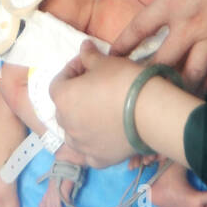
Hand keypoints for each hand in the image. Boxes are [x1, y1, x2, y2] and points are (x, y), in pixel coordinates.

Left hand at [50, 41, 141, 166]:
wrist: (148, 113)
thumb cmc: (122, 82)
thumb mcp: (105, 62)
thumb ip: (89, 56)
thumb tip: (84, 47)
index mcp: (62, 98)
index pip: (58, 81)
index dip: (72, 70)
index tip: (86, 64)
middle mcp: (66, 124)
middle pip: (63, 108)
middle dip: (75, 96)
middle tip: (93, 86)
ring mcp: (81, 144)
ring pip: (72, 132)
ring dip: (79, 121)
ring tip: (97, 111)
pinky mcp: (98, 159)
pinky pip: (88, 151)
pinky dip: (91, 143)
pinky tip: (102, 136)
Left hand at [113, 0, 206, 89]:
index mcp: (171, 3)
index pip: (140, 29)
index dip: (122, 46)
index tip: (110, 58)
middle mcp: (189, 25)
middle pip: (164, 60)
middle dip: (147, 76)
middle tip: (133, 88)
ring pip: (193, 70)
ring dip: (178, 84)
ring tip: (167, 96)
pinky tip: (201, 90)